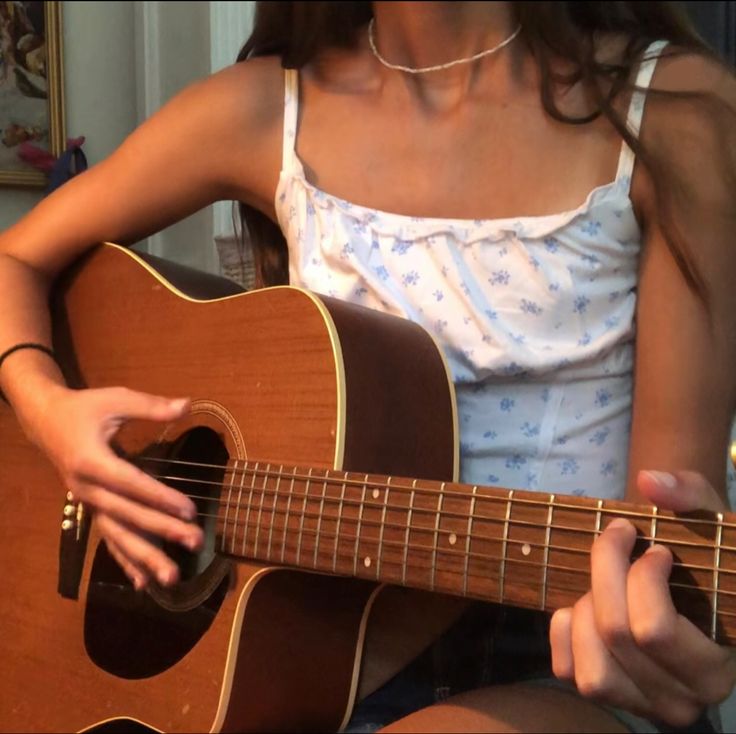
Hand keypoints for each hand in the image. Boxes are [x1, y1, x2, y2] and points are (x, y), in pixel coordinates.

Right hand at [33, 386, 202, 589]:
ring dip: (144, 558)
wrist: (46, 422)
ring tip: (171, 577)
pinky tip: (143, 583)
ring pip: (117, 536)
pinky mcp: (92, 510)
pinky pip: (109, 539)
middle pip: (127, 516)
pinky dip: (125, 561)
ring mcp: (88, 503)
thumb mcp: (115, 399)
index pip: (131, 484)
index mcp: (91, 461)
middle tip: (195, 541)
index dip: (160, 498)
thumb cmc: (84, 409)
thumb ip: (151, 406)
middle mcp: (87, 489)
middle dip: (162, 531)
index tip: (190, 511)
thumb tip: (187, 405)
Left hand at [550, 470, 735, 726]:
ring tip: (603, 582)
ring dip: (587, 610)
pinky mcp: (609, 695)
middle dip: (605, 572)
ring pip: (592, 668)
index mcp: (715, 665)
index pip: (655, 628)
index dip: (641, 577)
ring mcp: (642, 703)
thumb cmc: (700, 553)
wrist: (688, 584)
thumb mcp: (706, 519)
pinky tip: (582, 606)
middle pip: (616, 634)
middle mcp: (683, 698)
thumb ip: (688, 494)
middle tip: (615, 537)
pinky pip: (568, 672)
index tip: (651, 546)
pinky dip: (564, 633)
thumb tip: (649, 481)